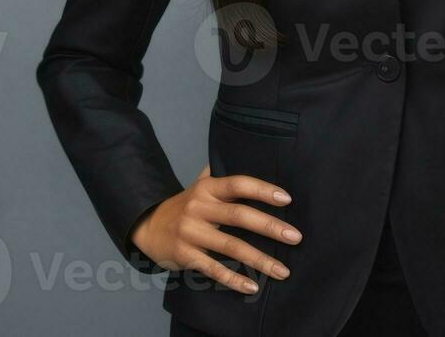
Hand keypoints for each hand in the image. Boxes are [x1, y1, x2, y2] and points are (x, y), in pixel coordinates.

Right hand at [130, 164, 301, 293]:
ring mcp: (191, 232)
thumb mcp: (199, 186)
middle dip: (270, 227)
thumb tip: (250, 157)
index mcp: (207, 188)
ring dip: (260, 260)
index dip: (262, 190)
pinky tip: (253, 287)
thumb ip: (221, 174)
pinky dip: (235, 280)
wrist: (148, 227)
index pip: (238, 184)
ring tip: (283, 270)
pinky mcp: (185, 255)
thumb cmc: (185, 206)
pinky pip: (214, 269)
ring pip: (231, 247)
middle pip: (239, 216)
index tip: (287, 199)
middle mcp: (199, 207)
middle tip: (296, 237)